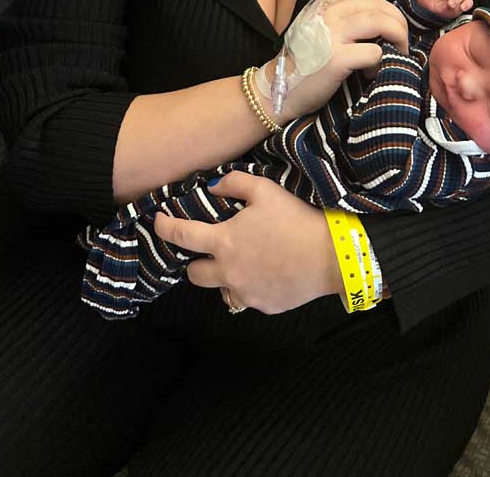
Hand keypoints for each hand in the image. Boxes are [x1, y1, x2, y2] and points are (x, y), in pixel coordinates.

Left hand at [154, 171, 341, 314]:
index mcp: (224, 242)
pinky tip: (267, 272)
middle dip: (196, 260)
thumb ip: (234, 184)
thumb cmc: (296, 220)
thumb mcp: (265, 190)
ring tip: (243, 262)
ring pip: (220, 290)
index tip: (158, 221)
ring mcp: (246, 293)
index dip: (165, 227)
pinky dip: (249, 286)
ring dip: (223, 277)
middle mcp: (228, 272)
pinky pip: (246, 298)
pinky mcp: (264, 306)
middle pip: (194, 274)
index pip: (182, 236)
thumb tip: (214, 187)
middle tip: (211, 247)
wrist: (331, 256)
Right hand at [272, 0, 409, 121]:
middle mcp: (328, 14)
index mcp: (324, 4)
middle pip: (378, 5)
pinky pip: (375, 53)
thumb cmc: (303, 61)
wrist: (279, 88)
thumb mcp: (317, 28)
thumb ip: (341, 17)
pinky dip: (381, 63)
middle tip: (402, 41)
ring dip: (398, 38)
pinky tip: (372, 73)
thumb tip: (380, 14)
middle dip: (399, 22)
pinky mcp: (336, 59)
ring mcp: (331, 35)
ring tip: (397, 54)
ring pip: (381, 22)